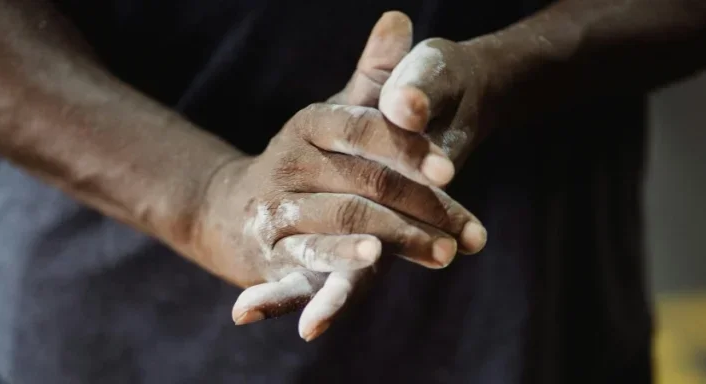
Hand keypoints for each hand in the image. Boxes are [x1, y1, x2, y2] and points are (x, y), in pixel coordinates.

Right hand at [197, 13, 487, 340]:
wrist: (235, 207)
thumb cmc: (308, 158)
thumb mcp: (336, 113)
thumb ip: (373, 75)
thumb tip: (400, 18)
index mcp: (310, 123)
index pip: (363, 130)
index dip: (407, 148)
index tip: (449, 167)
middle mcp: (289, 163)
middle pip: (363, 185)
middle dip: (422, 208)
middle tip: (469, 235)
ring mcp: (277, 212)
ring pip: (341, 226)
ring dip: (391, 242)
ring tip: (440, 254)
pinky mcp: (270, 257)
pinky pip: (293, 271)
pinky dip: (312, 282)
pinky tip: (334, 302)